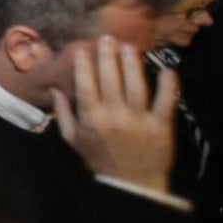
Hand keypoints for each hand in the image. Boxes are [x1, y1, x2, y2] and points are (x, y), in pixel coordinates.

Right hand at [51, 36, 175, 192]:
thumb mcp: (73, 139)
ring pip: (136, 87)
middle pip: (110, 80)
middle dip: (108, 57)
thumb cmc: (99, 158)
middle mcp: (114, 117)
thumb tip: (54, 88)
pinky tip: (167, 69)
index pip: (86, 86)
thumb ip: (63, 113)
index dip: (84, 65)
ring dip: (132, 65)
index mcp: (92, 119)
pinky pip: (166, 103)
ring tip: (130, 47)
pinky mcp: (161, 127)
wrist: (131, 184)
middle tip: (108, 38)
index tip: (82, 49)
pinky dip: (168, 86)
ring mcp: (139, 121)